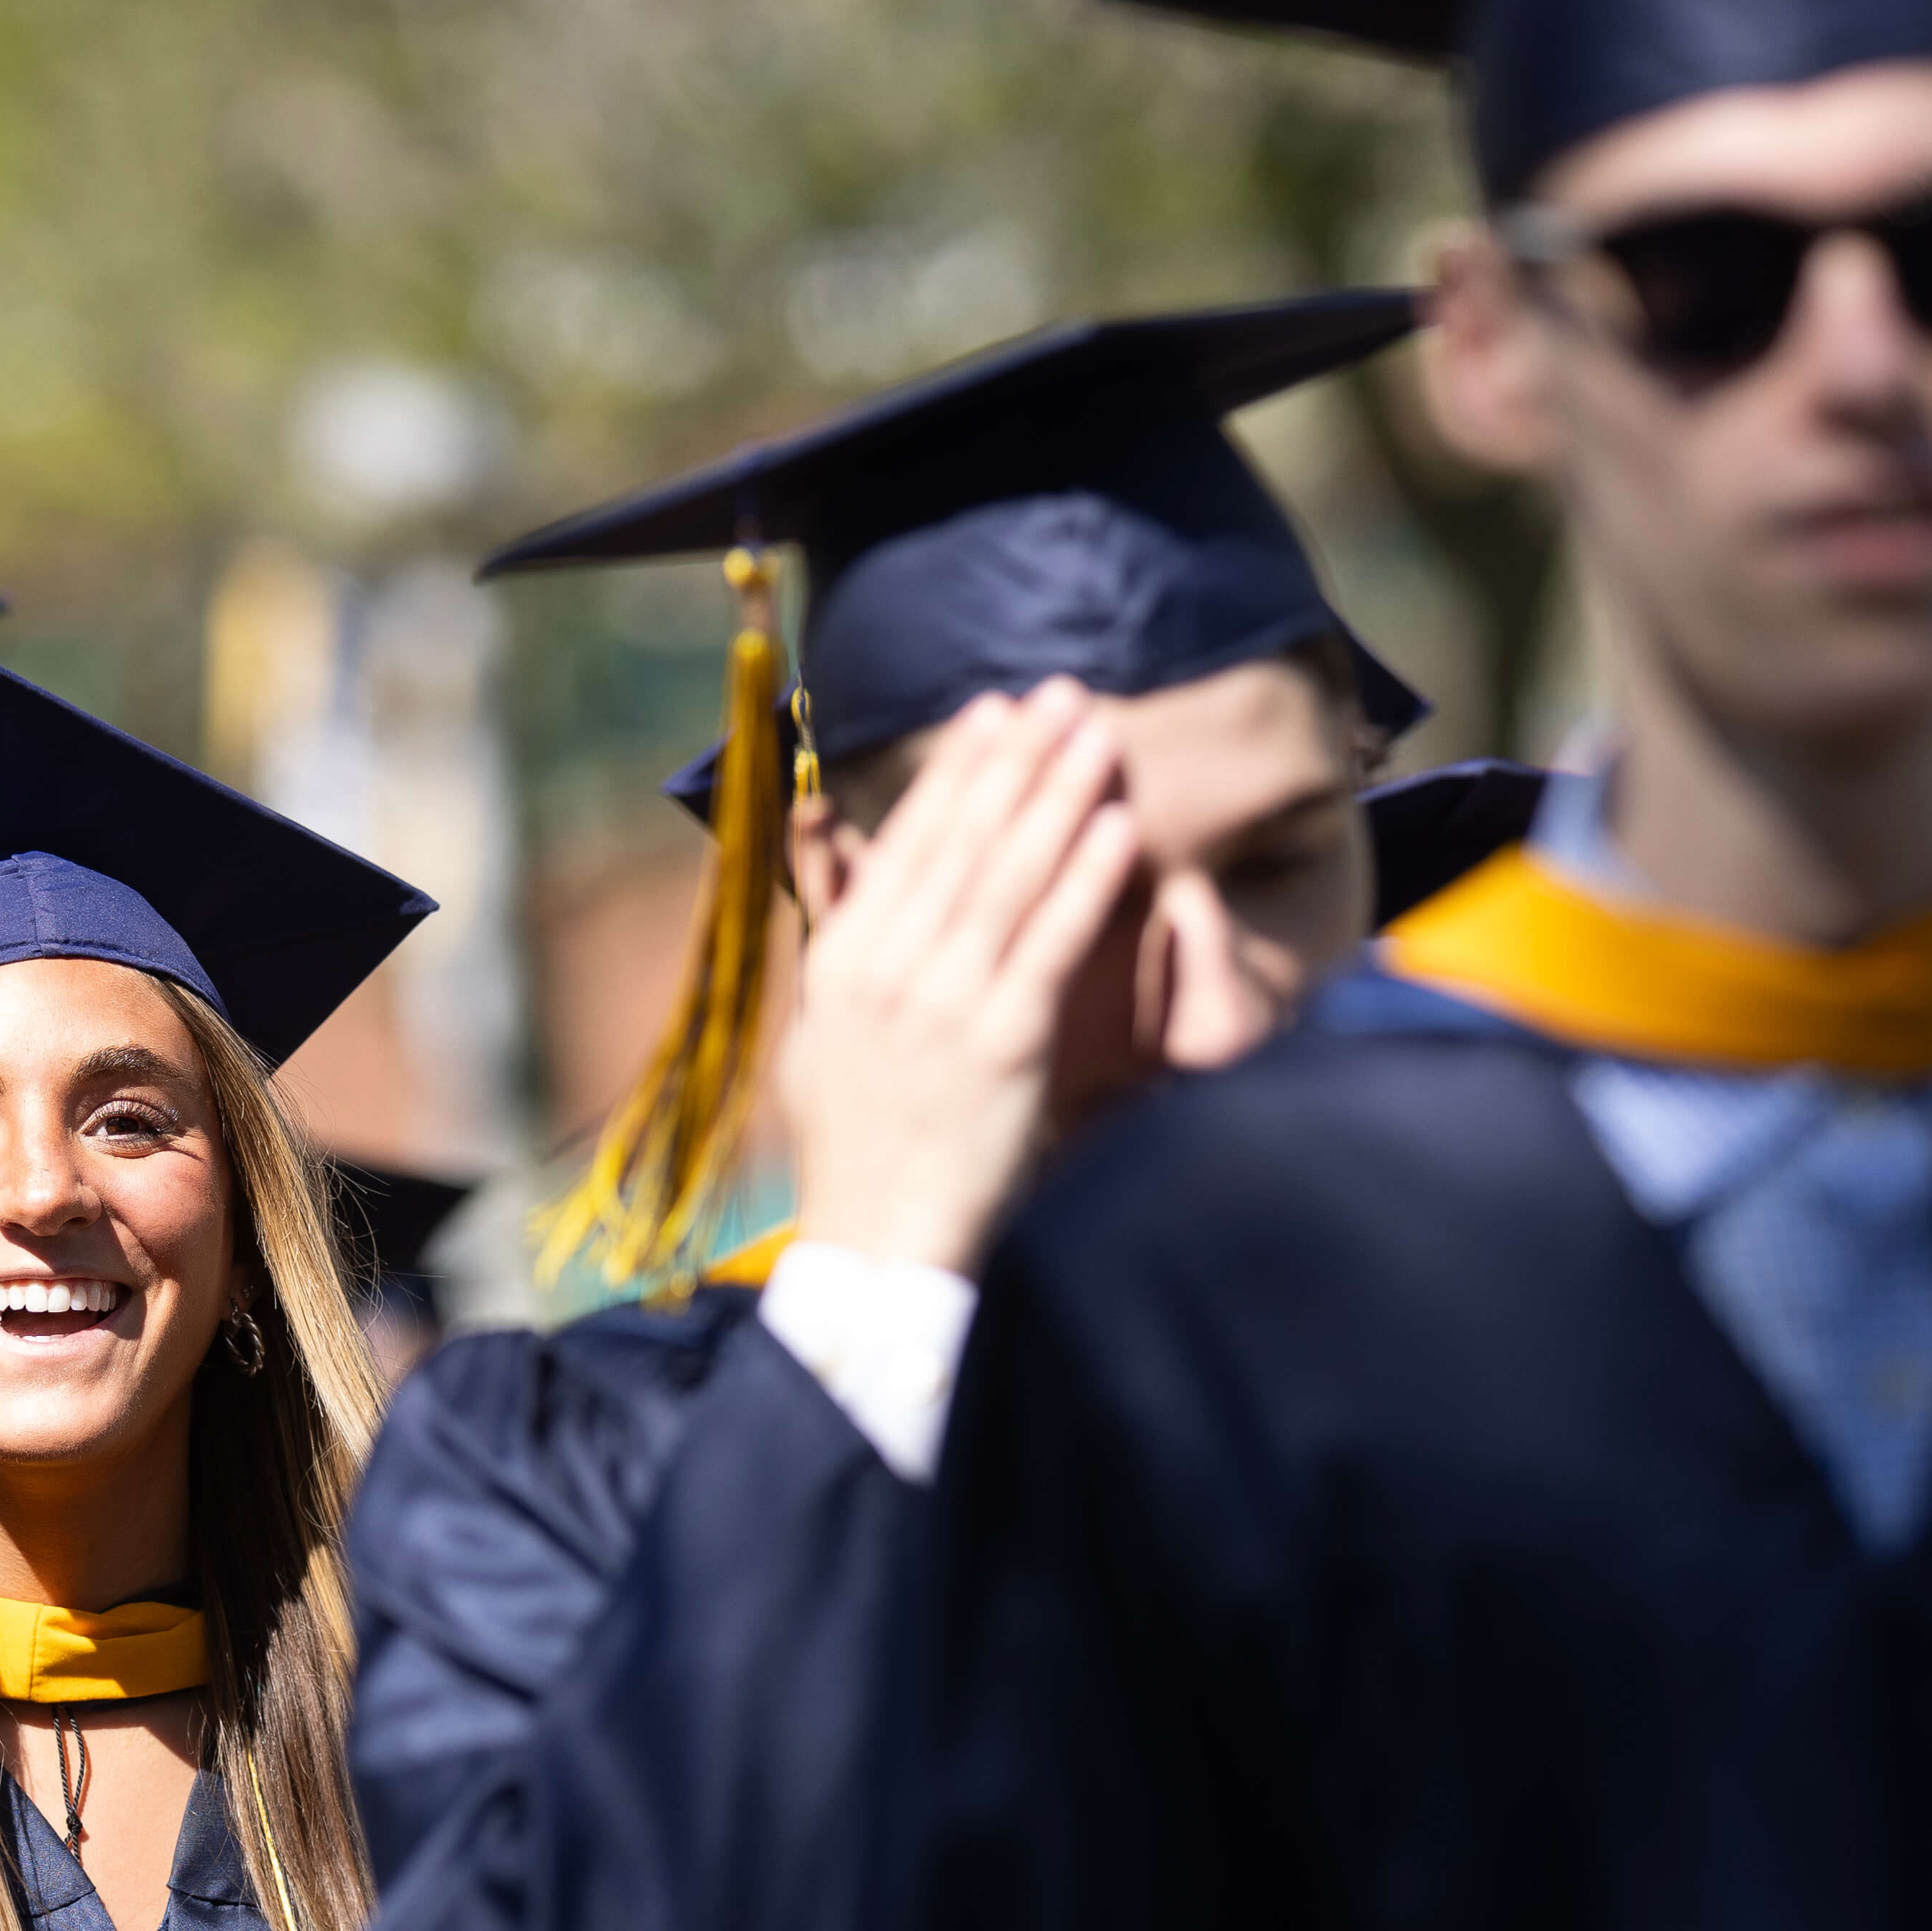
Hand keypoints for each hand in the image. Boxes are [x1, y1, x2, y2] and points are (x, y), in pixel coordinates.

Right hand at [779, 681, 1142, 1274]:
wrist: (877, 1236)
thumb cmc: (855, 1138)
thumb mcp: (815, 1021)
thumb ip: (830, 919)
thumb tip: (822, 827)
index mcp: (844, 959)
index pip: (909, 841)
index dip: (957, 771)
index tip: (994, 713)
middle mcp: (889, 968)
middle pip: (964, 841)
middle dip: (1018, 760)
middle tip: (1062, 695)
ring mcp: (944, 1002)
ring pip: (1011, 876)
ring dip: (1059, 796)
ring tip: (1099, 734)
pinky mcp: (1003, 1043)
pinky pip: (1050, 943)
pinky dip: (1084, 881)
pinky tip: (1117, 826)